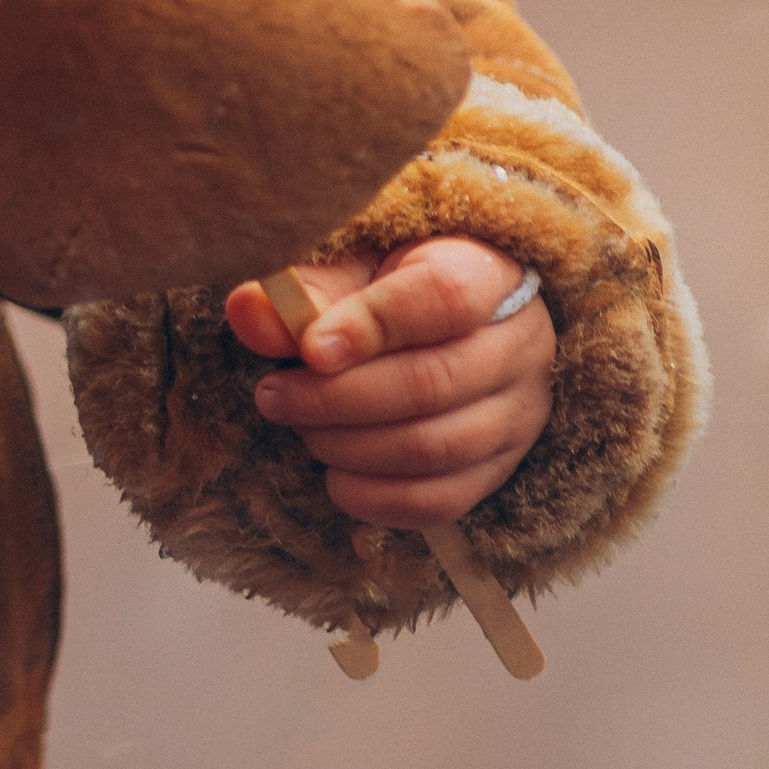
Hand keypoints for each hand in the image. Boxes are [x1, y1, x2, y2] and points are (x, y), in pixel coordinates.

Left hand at [225, 237, 555, 527]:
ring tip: (301, 429)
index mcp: (488, 273)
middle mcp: (520, 345)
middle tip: (274, 395)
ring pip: (435, 448)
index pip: (443, 297)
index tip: (309, 349)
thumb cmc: (393, 284)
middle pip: (432, 384)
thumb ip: (304, 289)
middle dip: (336, 399)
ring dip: (350, 448)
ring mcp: (519, 413)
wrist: (452, 325)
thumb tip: (248, 310)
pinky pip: (442, 501)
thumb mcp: (354, 266)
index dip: (371, 325)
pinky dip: (377, 499)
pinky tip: (335, 477)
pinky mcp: (502, 467)